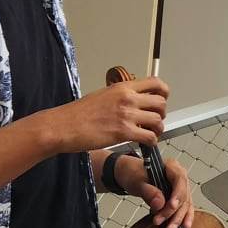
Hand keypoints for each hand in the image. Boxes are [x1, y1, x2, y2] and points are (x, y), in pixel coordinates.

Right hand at [46, 79, 167, 151]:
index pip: (155, 83)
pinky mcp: (124, 132)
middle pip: (161, 103)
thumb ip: (121, 96)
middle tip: (154, 120)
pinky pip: (150, 137)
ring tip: (150, 133)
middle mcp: (127, 98)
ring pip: (158, 121)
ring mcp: (126, 115)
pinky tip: (145, 143)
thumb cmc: (78, 113)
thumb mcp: (103, 95)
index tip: (162, 99)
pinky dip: (152, 142)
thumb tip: (135, 100)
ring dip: (158, 129)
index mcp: (123, 87)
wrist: (63, 126)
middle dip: (161, 113)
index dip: (164, 92)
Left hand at [117, 153, 194, 227]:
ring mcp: (180, 188)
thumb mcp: (137, 181)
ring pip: (185, 204)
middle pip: (183, 195)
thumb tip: (159, 203)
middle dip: (174, 212)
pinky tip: (184, 226)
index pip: (180, 180)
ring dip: (178, 218)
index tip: (171, 206)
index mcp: (172, 167)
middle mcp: (180, 177)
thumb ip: (148, 191)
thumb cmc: (134, 174)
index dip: (178, 194)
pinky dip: (184, 217)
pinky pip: (185, 208)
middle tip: (162, 222)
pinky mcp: (178, 197)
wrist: (130, 175)